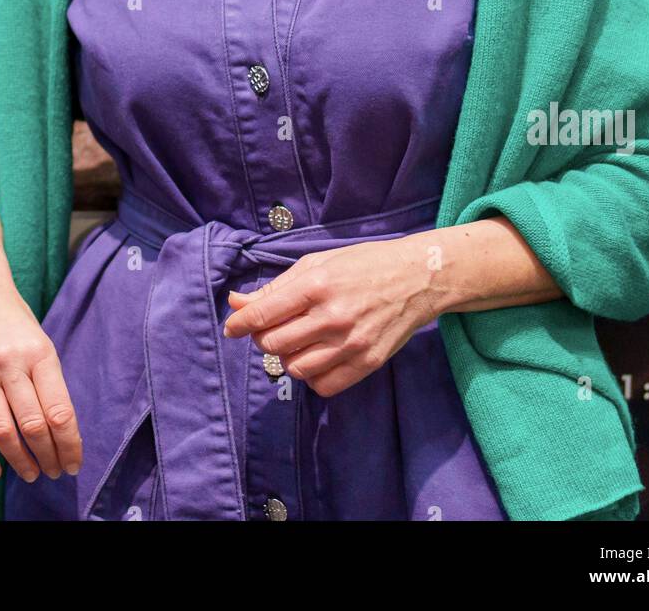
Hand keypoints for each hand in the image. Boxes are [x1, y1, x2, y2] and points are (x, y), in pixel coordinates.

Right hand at [0, 263, 81, 483]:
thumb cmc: (13, 317)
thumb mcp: (39, 340)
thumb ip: (46, 380)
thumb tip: (58, 428)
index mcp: (39, 351)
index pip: (60, 409)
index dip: (70, 443)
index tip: (75, 462)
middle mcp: (11, 361)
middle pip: (33, 424)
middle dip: (48, 456)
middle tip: (56, 472)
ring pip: (2, 430)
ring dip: (20, 460)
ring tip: (32, 474)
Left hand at [222, 234, 445, 397]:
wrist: (417, 278)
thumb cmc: (364, 264)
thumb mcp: (318, 263)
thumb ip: (277, 287)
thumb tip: (236, 302)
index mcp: (317, 285)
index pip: (264, 314)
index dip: (241, 323)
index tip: (232, 328)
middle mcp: (332, 316)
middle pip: (275, 343)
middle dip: (263, 338)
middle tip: (272, 328)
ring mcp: (351, 343)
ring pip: (295, 368)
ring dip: (287, 357)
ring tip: (297, 341)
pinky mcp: (367, 362)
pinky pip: (323, 385)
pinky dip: (312, 377)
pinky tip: (317, 358)